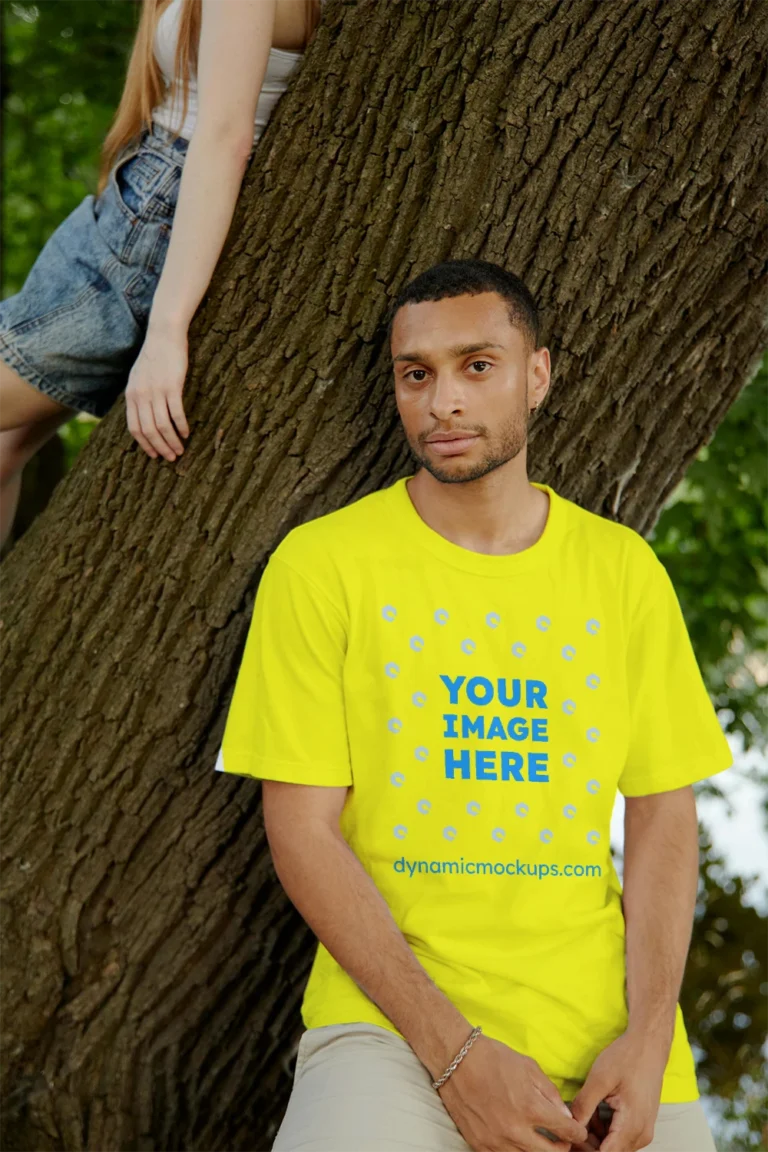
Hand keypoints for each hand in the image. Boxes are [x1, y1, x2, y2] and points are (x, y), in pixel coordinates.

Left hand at [125, 323, 189, 460]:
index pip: (134, 428)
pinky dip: (181, 426)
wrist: (163, 335)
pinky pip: (176, 413)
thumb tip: (143, 416)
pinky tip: (187, 433)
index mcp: (131, 395)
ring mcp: (156, 391)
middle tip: (172, 458)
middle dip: (160, 448)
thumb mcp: (138, 377)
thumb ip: (138, 396)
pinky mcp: (172, 386)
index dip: (145, 445)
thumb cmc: (154, 356)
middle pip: (149, 430)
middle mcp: (141, 395)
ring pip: (162, 425)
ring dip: (172, 441)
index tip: (154, 455)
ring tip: (181, 450)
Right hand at [438, 1034, 588, 1150]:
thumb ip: (550, 1094)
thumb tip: (565, 1115)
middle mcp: (515, 1129)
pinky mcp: (479, 1145)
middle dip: (562, 1147)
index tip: (578, 1131)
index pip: (566, 1131)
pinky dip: (516, 1151)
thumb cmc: (494, 1058)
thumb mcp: (529, 1067)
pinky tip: (518, 1140)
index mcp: (530, 1107)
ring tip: (541, 1141)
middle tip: (563, 1140)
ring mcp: (496, 1141)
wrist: (456, 1060)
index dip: (577, 1132)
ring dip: (538, 1151)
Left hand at [568, 1031, 666, 1150]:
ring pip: (614, 1147)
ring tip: (583, 1114)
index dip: (584, 1149)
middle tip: (570, 1126)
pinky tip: (594, 1112)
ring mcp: (643, 1130)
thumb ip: (584, 1106)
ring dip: (595, 1137)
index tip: (569, 1139)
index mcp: (632, 1125)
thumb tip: (570, 1126)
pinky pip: (620, 1137)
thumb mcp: (600, 1079)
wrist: (649, 1045)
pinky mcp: (641, 1124)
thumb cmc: (627, 1057)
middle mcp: (641, 1134)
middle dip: (587, 1144)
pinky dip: (604, 1130)